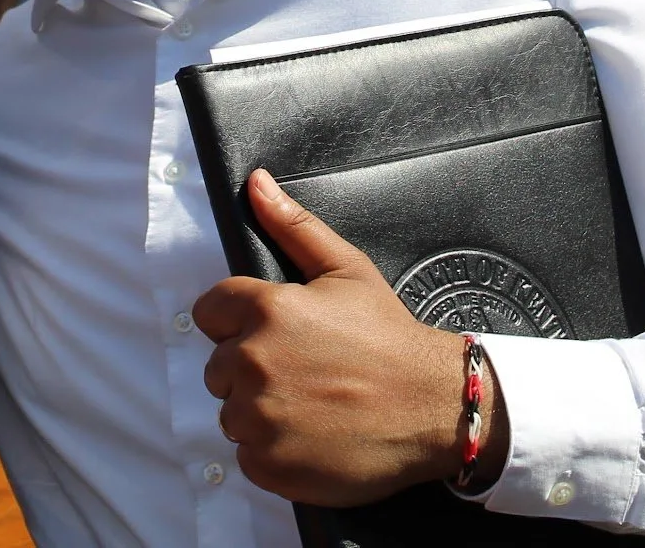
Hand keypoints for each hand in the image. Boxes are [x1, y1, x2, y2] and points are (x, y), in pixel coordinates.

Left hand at [192, 170, 503, 506]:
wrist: (434, 406)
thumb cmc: (390, 337)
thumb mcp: (346, 270)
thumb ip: (293, 225)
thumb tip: (257, 183)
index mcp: (266, 309)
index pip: (210, 312)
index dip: (239, 321)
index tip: (277, 334)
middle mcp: (253, 360)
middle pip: (219, 366)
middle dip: (252, 367)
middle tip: (304, 371)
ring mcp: (258, 417)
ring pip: (231, 412)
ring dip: (261, 411)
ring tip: (311, 404)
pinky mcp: (268, 463)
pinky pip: (246, 455)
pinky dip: (272, 450)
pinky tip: (311, 436)